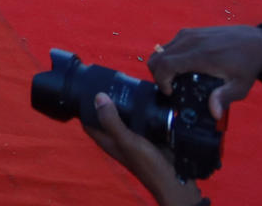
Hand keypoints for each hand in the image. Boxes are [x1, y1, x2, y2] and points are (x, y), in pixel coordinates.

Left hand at [80, 94, 200, 205]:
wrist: (176, 181)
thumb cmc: (149, 165)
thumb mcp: (128, 141)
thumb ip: (112, 121)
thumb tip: (98, 97)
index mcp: (108, 140)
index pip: (89, 121)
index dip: (85, 106)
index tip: (87, 87)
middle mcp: (119, 138)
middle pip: (108, 116)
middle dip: (108, 101)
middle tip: (112, 80)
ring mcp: (135, 137)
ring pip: (127, 116)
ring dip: (127, 104)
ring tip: (129, 84)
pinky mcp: (150, 137)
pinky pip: (143, 119)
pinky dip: (144, 110)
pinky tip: (148, 97)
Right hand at [144, 25, 261, 124]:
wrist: (254, 42)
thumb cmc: (247, 66)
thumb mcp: (240, 86)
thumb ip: (225, 97)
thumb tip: (214, 113)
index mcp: (200, 55)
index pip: (165, 65)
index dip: (161, 80)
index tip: (171, 93)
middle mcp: (189, 41)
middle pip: (157, 57)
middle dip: (158, 76)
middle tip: (171, 88)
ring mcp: (188, 34)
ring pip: (160, 50)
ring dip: (162, 66)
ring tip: (176, 79)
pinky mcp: (189, 32)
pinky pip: (169, 45)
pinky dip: (168, 57)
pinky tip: (183, 67)